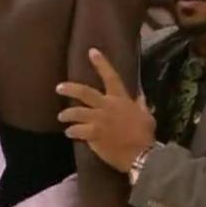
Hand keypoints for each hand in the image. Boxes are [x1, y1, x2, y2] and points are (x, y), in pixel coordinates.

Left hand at [57, 48, 156, 171]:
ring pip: (77, 112)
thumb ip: (141, 104)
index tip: (91, 51)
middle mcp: (107, 106)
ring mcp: (99, 120)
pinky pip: (77, 130)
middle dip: (70, 88)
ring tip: (61, 116)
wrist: (142, 154)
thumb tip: (141, 95)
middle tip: (59, 87)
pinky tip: (69, 133)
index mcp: (120, 99)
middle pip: (84, 92)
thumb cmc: (145, 135)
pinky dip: (72, 131)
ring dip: (67, 114)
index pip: (111, 76)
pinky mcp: (93, 134)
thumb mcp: (146, 116)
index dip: (101, 63)